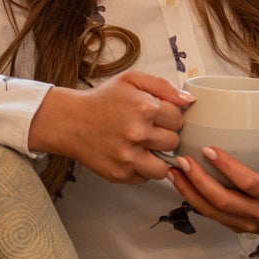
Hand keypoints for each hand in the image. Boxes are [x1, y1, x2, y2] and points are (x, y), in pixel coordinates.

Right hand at [27, 72, 193, 182]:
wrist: (69, 122)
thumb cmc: (102, 100)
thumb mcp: (131, 80)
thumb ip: (163, 86)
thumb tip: (189, 100)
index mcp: (144, 107)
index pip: (178, 119)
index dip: (168, 118)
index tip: (155, 117)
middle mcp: (137, 133)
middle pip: (174, 142)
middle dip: (164, 137)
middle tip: (147, 131)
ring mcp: (128, 156)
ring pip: (164, 167)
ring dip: (157, 158)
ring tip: (144, 147)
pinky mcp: (119, 173)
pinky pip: (145, 178)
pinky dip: (141, 169)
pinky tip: (130, 156)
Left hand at [165, 133, 258, 241]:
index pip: (249, 183)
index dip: (228, 167)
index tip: (208, 149)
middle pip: (224, 201)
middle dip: (200, 181)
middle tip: (182, 160)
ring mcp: (245, 224)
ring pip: (212, 211)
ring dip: (189, 191)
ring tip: (173, 171)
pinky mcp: (234, 227)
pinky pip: (209, 214)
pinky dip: (191, 198)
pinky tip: (179, 182)